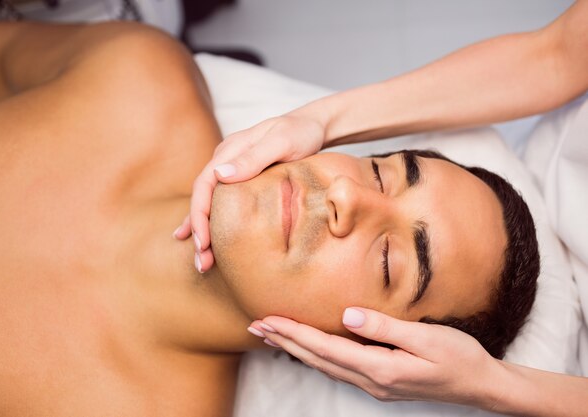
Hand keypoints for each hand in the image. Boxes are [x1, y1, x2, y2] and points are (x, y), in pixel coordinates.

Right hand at [174, 114, 325, 271]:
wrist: (312, 125)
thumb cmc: (300, 132)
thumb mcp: (281, 142)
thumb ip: (252, 158)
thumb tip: (220, 175)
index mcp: (229, 150)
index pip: (204, 186)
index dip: (200, 216)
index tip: (203, 242)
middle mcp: (224, 159)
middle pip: (201, 198)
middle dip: (198, 231)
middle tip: (202, 262)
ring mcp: (230, 168)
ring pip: (208, 202)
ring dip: (202, 231)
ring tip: (202, 261)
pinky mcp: (240, 177)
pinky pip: (219, 201)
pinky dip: (208, 220)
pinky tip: (200, 238)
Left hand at [249, 308, 501, 407]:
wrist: (480, 384)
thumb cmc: (457, 357)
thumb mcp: (425, 337)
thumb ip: (384, 327)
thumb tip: (347, 315)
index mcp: (379, 368)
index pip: (325, 347)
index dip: (294, 333)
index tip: (268, 320)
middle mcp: (371, 381)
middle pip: (318, 358)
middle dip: (285, 342)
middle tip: (256, 327)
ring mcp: (375, 385)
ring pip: (325, 365)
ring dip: (297, 349)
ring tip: (273, 336)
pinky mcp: (381, 382)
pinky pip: (339, 368)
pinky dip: (317, 356)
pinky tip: (309, 349)